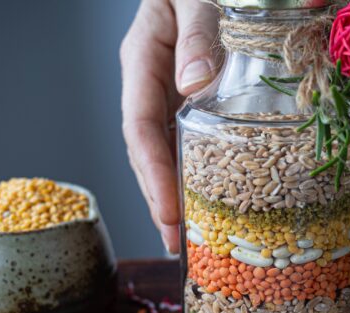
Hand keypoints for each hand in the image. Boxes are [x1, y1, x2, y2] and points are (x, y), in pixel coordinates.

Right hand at [120, 0, 218, 252]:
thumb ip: (196, 33)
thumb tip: (194, 82)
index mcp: (143, 61)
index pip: (139, 128)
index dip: (152, 173)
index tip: (168, 211)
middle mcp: (152, 84)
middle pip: (147, 151)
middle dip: (159, 198)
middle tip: (177, 241)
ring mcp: (171, 93)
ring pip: (166, 151)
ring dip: (175, 193)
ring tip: (191, 235)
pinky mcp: (192, 97)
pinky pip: (189, 139)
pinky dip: (196, 171)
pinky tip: (209, 197)